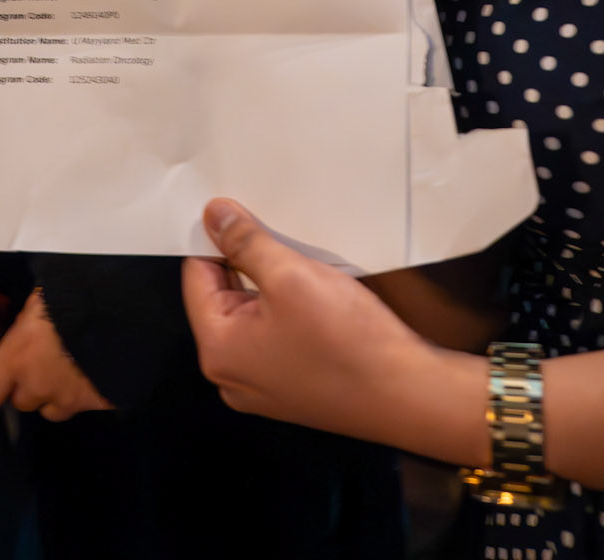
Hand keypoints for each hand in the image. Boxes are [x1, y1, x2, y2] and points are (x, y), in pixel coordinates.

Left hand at [0, 289, 113, 420]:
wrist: (116, 308)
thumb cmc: (68, 295)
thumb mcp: (36, 303)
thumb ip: (24, 329)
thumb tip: (21, 333)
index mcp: (16, 360)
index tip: (1, 379)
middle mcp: (37, 386)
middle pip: (22, 402)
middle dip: (30, 386)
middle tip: (46, 363)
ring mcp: (67, 399)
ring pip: (51, 410)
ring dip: (55, 395)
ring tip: (71, 371)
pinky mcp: (95, 404)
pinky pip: (83, 407)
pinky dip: (86, 394)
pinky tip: (94, 374)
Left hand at [183, 199, 472, 458]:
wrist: (406, 394)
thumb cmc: (344, 337)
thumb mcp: (290, 276)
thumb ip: (245, 243)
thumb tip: (212, 213)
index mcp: (218, 350)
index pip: (196, 276)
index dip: (217, 238)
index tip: (240, 208)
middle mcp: (231, 375)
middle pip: (223, 297)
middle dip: (246, 261)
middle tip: (275, 226)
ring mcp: (263, 387)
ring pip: (253, 315)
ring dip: (271, 283)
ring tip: (300, 257)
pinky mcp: (293, 388)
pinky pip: (275, 337)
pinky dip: (288, 309)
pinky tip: (316, 291)